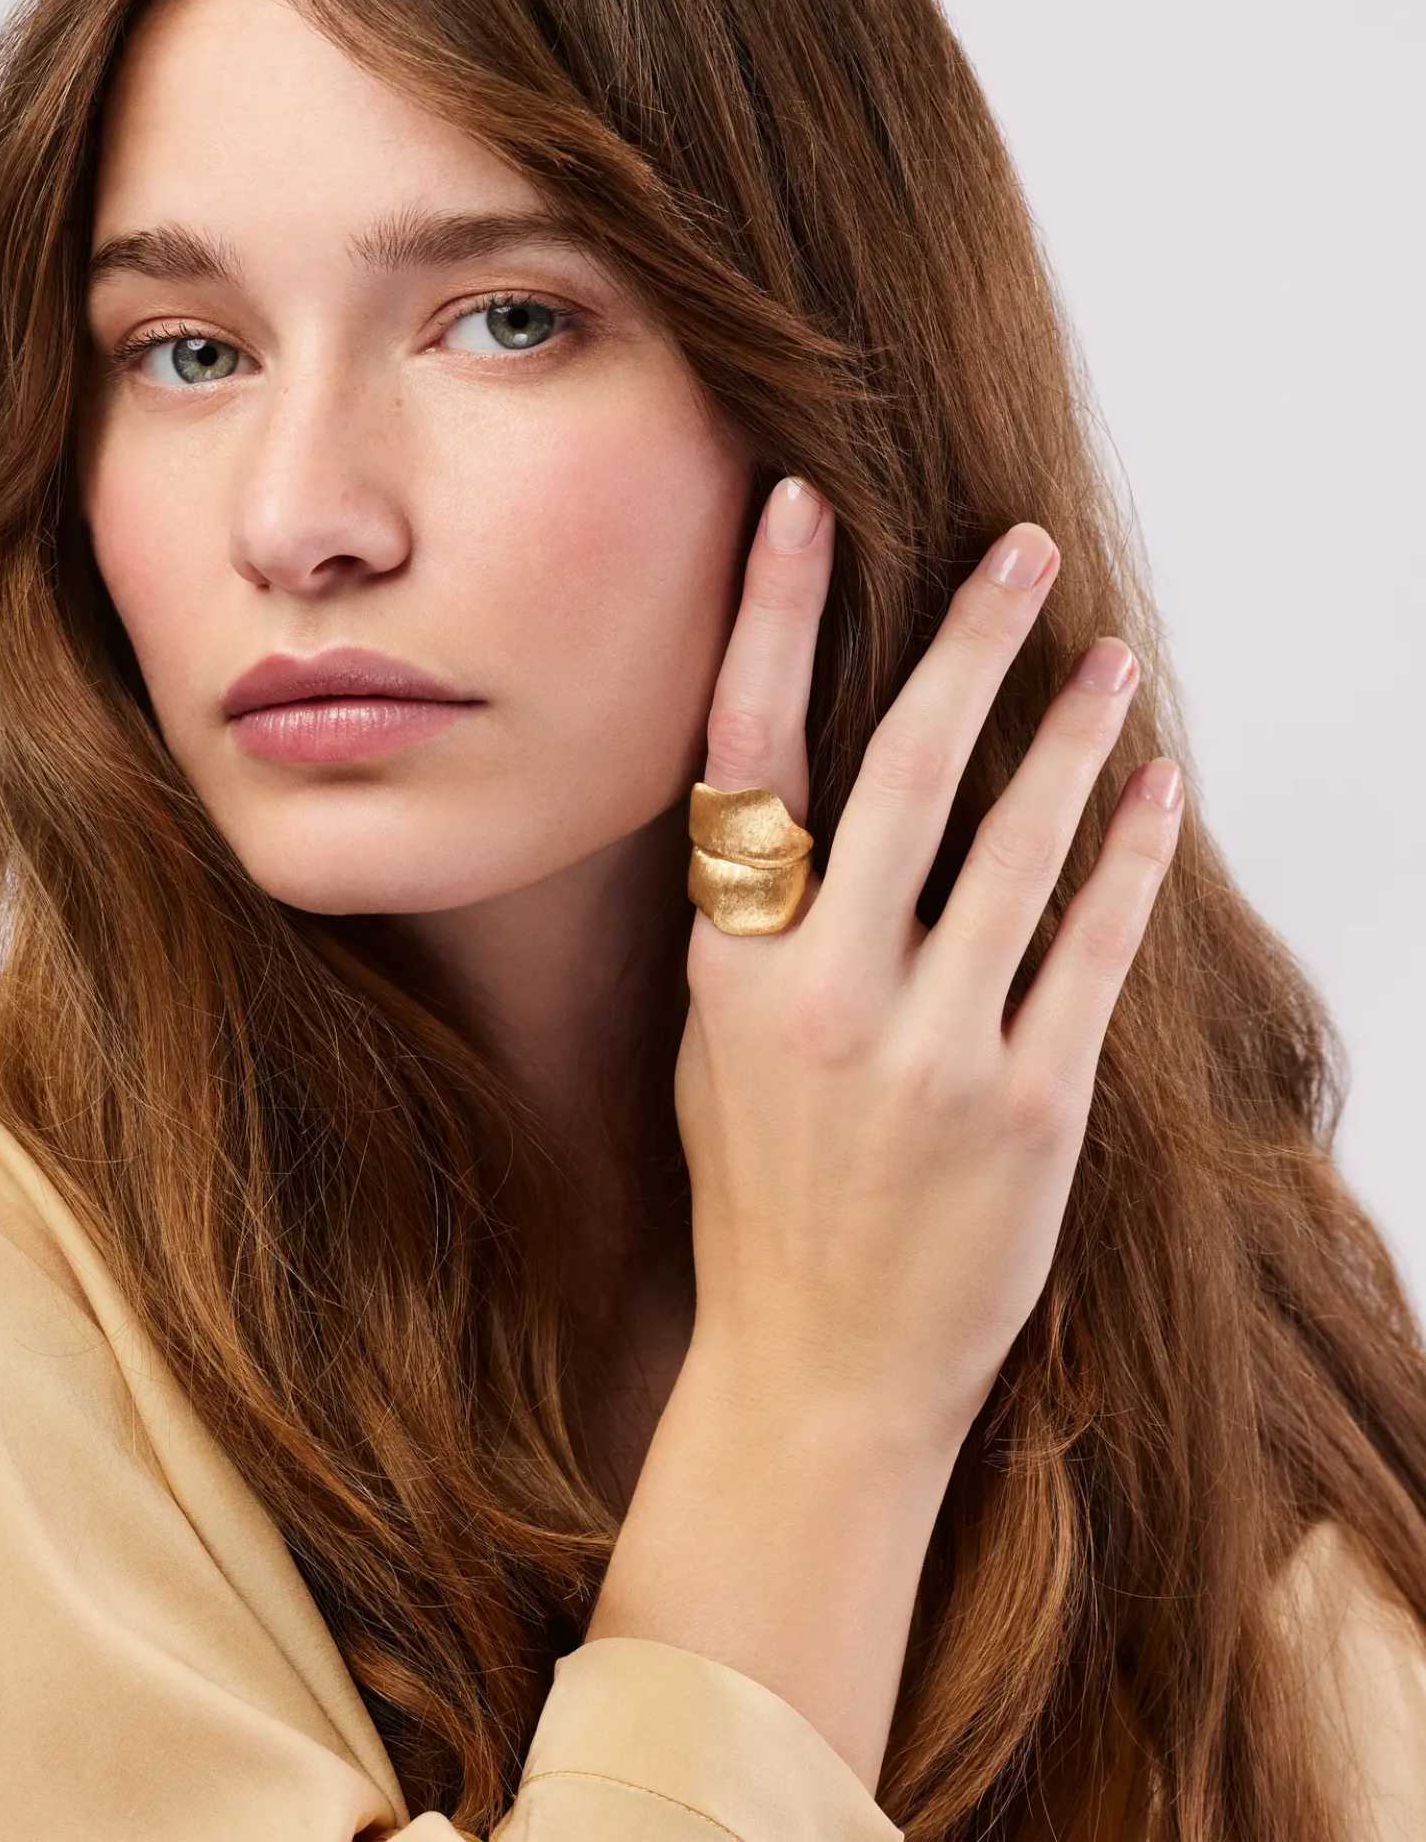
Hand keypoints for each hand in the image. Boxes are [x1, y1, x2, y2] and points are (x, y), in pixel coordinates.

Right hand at [673, 476, 1183, 1456]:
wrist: (817, 1367)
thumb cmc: (761, 1198)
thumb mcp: (716, 1048)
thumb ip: (758, 928)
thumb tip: (810, 800)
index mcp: (729, 968)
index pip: (744, 757)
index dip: (770, 620)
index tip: (800, 508)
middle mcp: (822, 992)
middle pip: (899, 771)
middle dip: (966, 645)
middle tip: (1022, 551)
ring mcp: (929, 1051)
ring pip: (1015, 848)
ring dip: (1070, 738)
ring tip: (1110, 658)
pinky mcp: (1028, 1109)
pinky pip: (1090, 952)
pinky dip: (1130, 863)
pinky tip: (1158, 796)